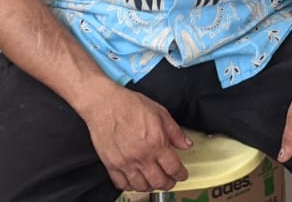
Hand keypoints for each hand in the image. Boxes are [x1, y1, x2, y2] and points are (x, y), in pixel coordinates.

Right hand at [77, 81, 193, 191]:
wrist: (105, 104)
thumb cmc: (130, 105)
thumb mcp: (160, 113)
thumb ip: (175, 131)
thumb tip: (186, 144)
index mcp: (156, 143)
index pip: (173, 168)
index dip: (181, 174)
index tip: (182, 175)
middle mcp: (141, 156)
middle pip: (159, 181)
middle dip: (168, 183)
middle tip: (170, 180)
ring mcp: (125, 162)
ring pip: (141, 186)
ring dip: (150, 186)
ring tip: (154, 181)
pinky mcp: (111, 164)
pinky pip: (122, 183)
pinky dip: (130, 186)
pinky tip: (134, 180)